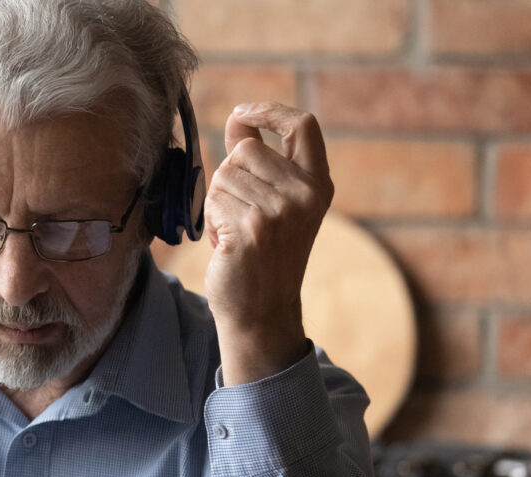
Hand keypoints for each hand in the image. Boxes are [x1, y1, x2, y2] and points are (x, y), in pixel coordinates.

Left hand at [205, 102, 331, 384]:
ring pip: (224, 174)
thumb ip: (262, 164)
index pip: (302, 125)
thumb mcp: (277, 204)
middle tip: (240, 214)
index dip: (269, 111)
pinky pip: (213, 200)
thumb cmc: (262, 255)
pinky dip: (212, 221)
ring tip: (236, 232)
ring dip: (219, 202)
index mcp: (318, 184)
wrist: (261, 310)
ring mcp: (279, 210)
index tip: (242, 113)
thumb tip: (239, 121)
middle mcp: (305, 194)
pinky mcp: (251, 227)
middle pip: (246, 149)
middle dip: (230, 176)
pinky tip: (228, 245)